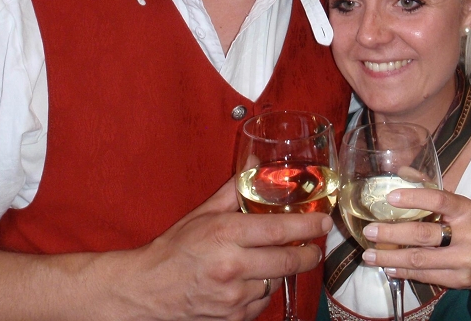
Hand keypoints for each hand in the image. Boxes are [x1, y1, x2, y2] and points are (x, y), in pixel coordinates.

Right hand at [110, 177, 332, 320]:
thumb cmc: (174, 249)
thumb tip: (256, 165)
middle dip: (309, 253)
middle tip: (315, 245)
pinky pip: (262, 302)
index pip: (280, 230)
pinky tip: (253, 280)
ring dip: (281, 271)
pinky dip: (263, 291)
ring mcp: (233, 297)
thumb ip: (234, 190)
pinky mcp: (233, 318)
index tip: (323, 221)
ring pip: (277, 282)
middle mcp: (232, 266)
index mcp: (225, 234)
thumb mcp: (203, 214)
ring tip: (274, 260)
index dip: (308, 226)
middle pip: (288, 261)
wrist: (147, 290)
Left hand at [357, 187, 470, 310]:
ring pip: (419, 259)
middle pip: (423, 234)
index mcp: (466, 211)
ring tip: (369, 254)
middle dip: (392, 233)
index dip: (414, 198)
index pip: (439, 200)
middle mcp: (466, 235)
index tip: (390, 197)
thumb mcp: (462, 209)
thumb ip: (434, 191)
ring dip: (390, 257)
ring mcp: (463, 260)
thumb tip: (403, 171)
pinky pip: (424, 275)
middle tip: (370, 230)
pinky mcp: (458, 280)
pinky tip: (387, 266)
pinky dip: (402, 271)